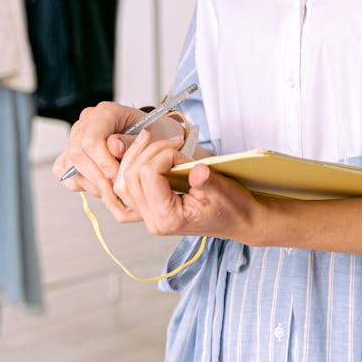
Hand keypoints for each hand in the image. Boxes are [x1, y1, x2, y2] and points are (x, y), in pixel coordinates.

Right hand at [51, 100, 152, 220]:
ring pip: (69, 163)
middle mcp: (87, 120)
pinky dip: (79, 181)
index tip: (119, 174)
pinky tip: (99, 183)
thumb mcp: (154, 138)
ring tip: (112, 185)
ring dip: (90, 181)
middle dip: (97, 174)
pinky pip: (63, 169)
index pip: (91, 139)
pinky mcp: (70, 149)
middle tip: (116, 184)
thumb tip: (112, 146)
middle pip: (77, 153)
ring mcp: (76, 135)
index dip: (103, 162)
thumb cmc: (154, 136)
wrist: (152, 137)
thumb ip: (132, 143)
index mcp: (107, 112)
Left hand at [115, 131, 260, 239]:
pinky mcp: (149, 209)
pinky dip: (129, 169)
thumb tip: (196, 170)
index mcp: (169, 218)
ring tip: (151, 140)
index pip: (148, 176)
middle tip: (170, 143)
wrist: (238, 222)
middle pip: (130, 177)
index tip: (181, 151)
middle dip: (148, 152)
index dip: (163, 155)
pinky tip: (139, 155)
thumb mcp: (223, 190)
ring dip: (135, 157)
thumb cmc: (232, 208)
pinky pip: (126, 189)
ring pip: (122, 182)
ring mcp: (148, 217)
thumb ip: (206, 180)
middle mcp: (153, 220)